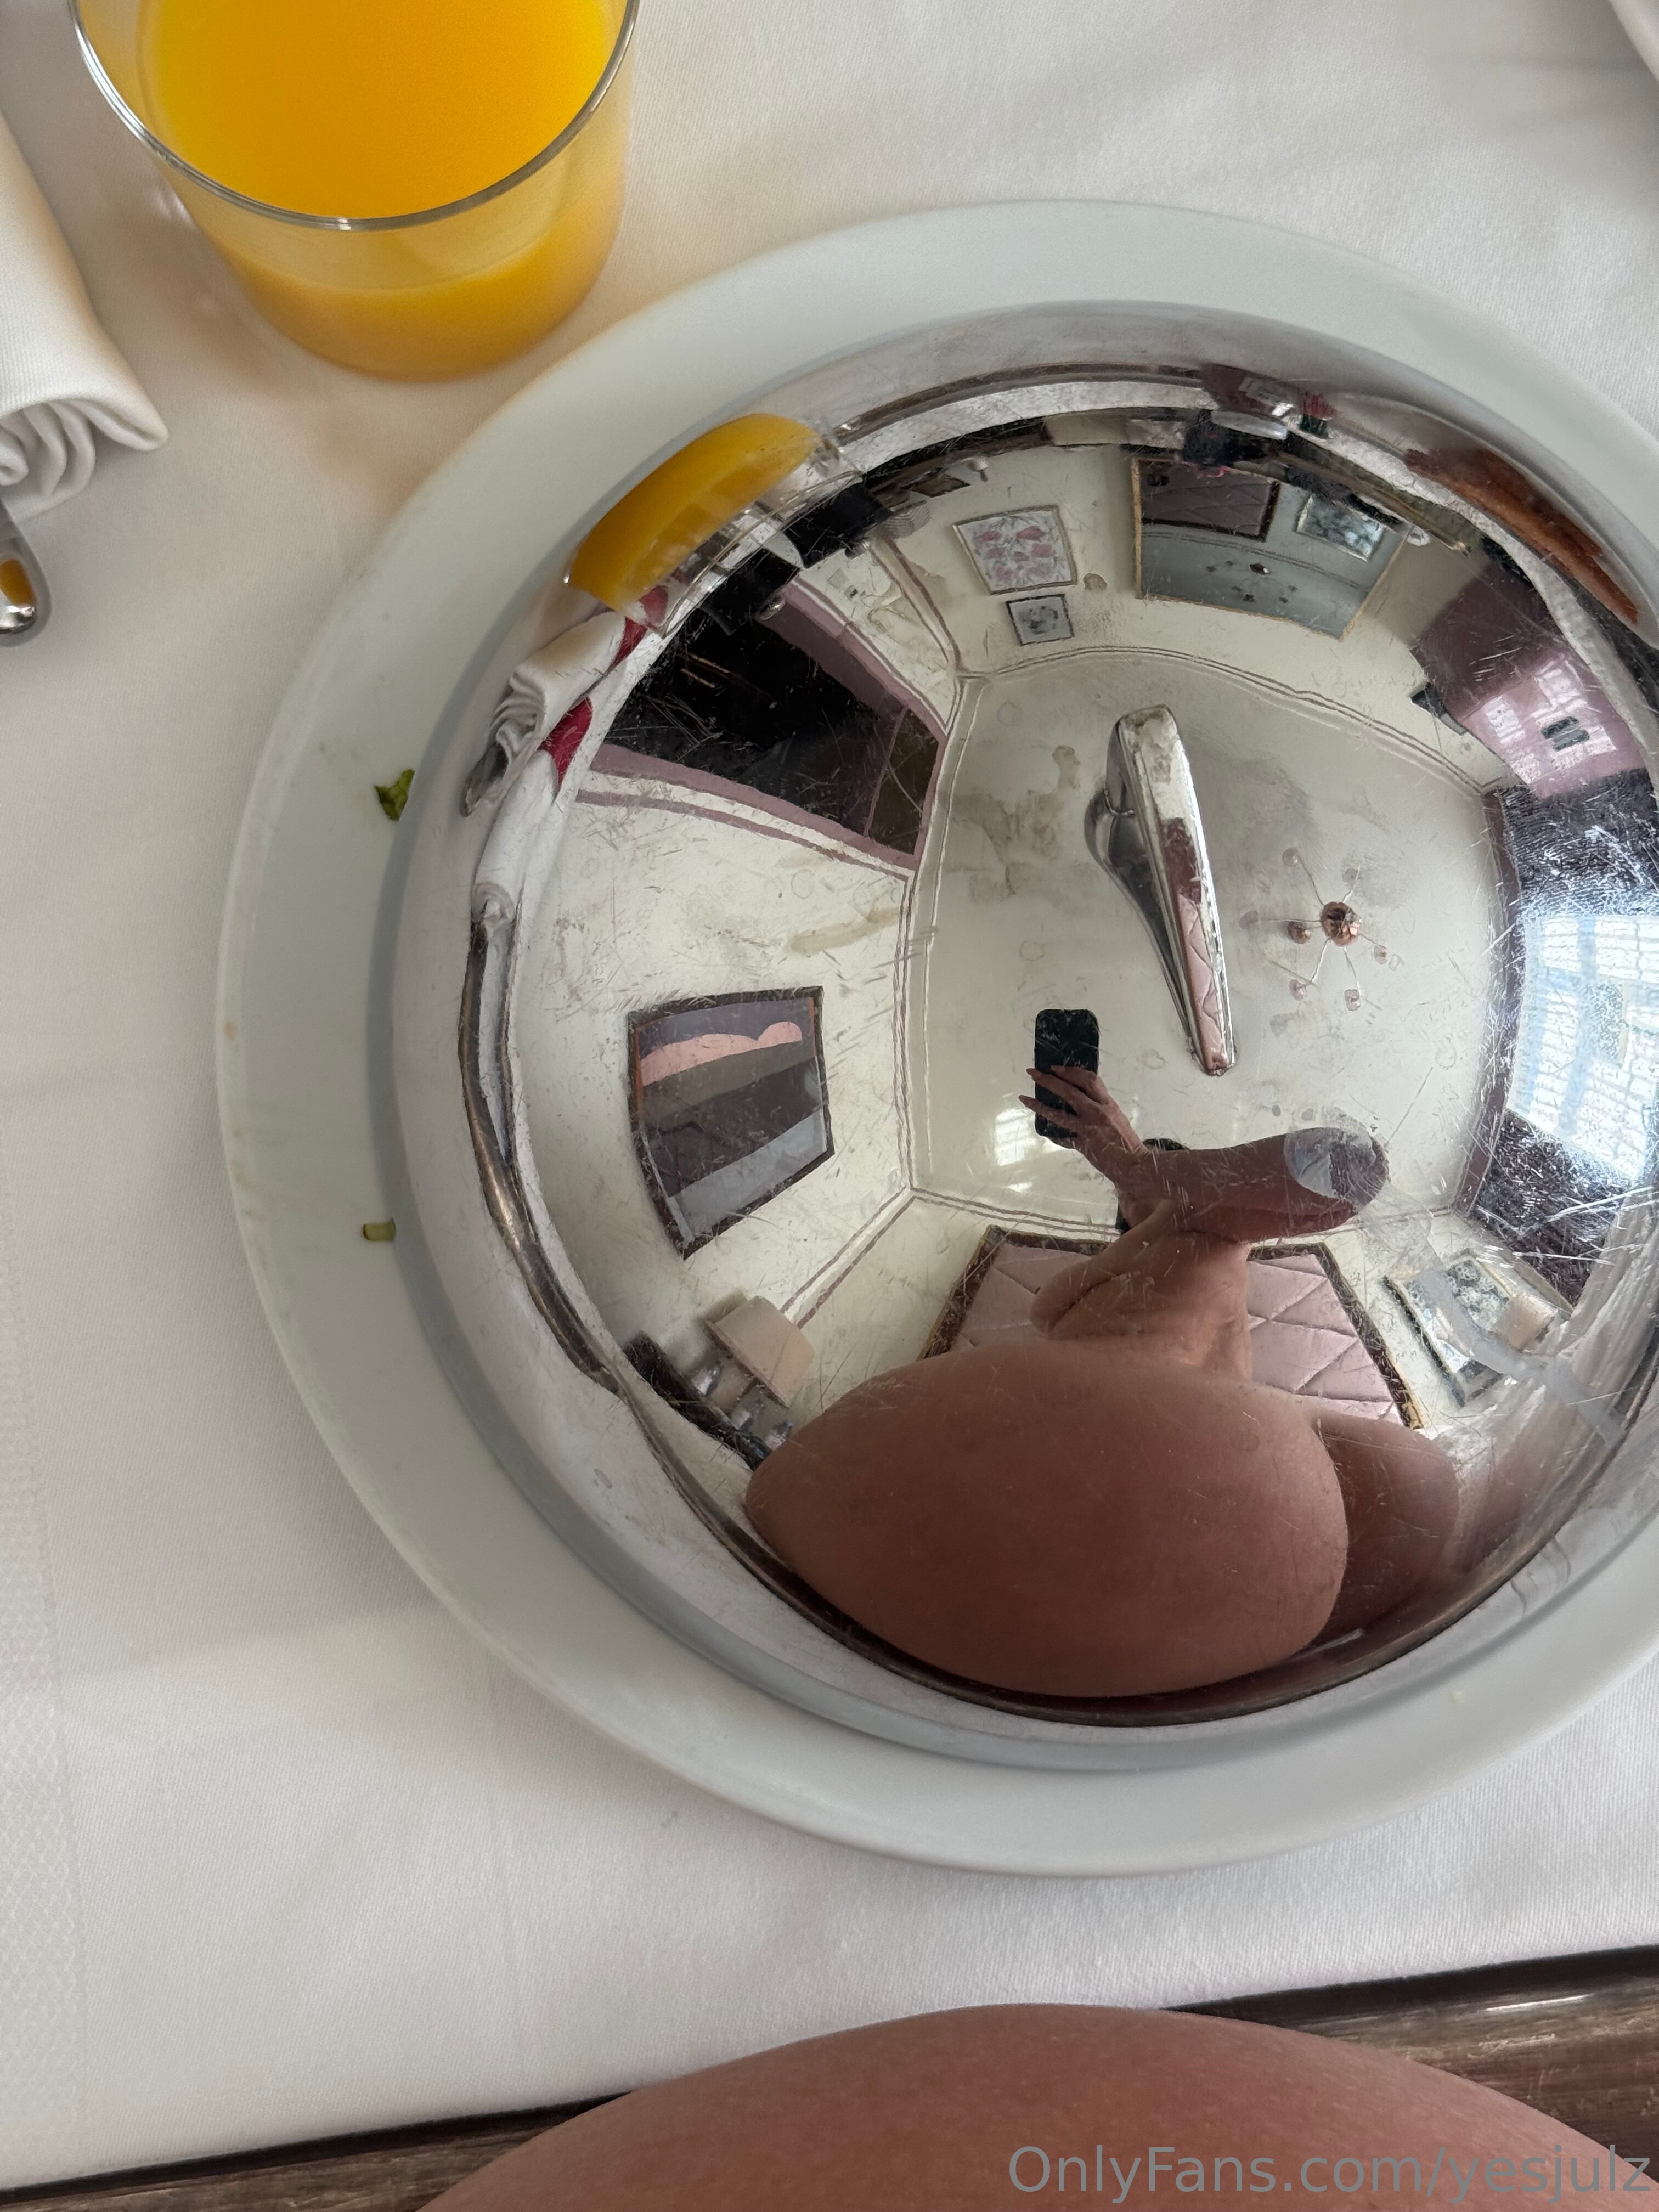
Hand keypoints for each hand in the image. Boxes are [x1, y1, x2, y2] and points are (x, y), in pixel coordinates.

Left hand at [1018, 1066, 1150, 1183]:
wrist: (1133, 1164)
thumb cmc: (1126, 1140)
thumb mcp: (1116, 1115)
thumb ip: (1099, 1105)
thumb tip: (1081, 1096)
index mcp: (1107, 1103)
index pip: (1088, 1080)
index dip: (1070, 1072)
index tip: (1055, 1068)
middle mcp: (1096, 1112)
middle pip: (1069, 1091)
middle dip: (1049, 1080)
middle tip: (1033, 1073)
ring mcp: (1087, 1129)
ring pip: (1058, 1114)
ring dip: (1039, 1105)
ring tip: (1024, 1098)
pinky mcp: (1081, 1145)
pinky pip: (1062, 1137)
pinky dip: (1052, 1134)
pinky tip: (1042, 1129)